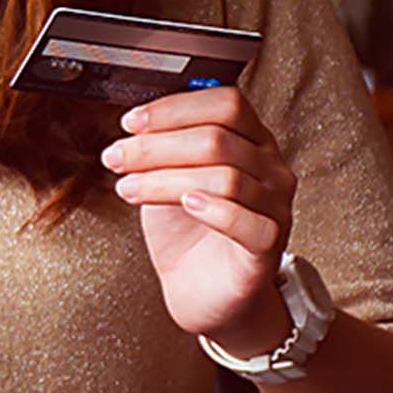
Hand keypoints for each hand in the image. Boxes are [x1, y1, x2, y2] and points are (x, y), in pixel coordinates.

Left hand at [102, 86, 296, 354]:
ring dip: (166, 179)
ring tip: (129, 188)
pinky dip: (213, 209)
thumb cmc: (186, 229)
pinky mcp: (269, 247)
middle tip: (117, 157)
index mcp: (251, 139)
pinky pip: (248, 221)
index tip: (131, 122)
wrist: (199, 289)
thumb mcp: (167, 176)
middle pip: (218, 139)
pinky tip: (186, 205)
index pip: (225, 103)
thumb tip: (135, 124)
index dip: (174, 108)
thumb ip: (162, 146)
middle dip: (157, 146)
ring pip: (225, 177)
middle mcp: (271, 167)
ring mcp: (275, 206)